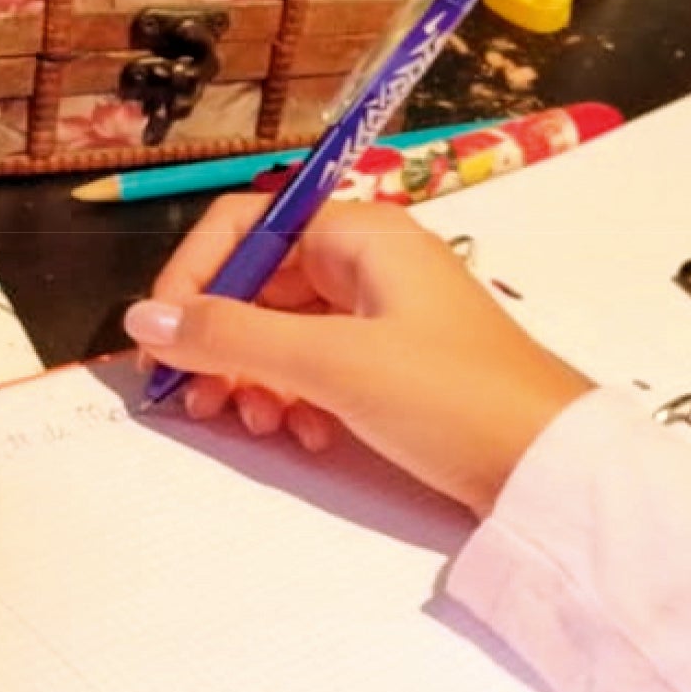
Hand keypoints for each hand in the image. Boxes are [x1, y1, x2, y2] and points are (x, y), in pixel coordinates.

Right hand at [125, 195, 591, 515]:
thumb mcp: (332, 364)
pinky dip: (296, 399)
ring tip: (257, 423)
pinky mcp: (394, 367)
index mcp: (359, 235)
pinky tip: (305, 435)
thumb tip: (141, 319)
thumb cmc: (451, 397)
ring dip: (254, 376)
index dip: (194, 275)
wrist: (549, 466)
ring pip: (283, 332)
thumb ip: (232, 337)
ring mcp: (382, 316)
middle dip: (220, 340)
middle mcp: (368, 263)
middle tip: (198, 400)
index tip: (163, 338)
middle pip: (259, 283)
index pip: (246, 225)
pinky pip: (318, 368)